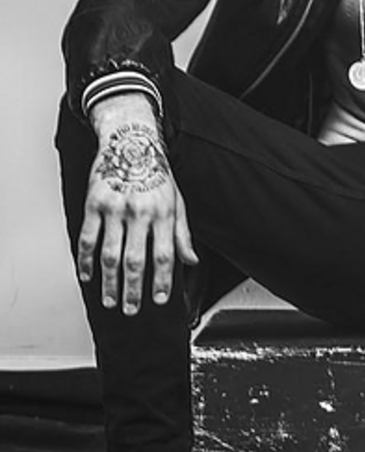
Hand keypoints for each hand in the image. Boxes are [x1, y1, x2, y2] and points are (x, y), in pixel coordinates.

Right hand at [78, 95, 198, 314]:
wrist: (131, 143)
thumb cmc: (157, 174)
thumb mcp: (177, 201)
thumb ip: (182, 233)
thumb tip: (191, 260)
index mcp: (163, 213)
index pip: (165, 255)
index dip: (163, 281)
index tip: (159, 300)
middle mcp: (140, 212)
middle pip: (135, 260)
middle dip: (133, 289)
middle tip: (130, 308)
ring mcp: (115, 208)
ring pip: (110, 254)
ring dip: (109, 282)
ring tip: (110, 300)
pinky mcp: (94, 203)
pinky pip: (88, 238)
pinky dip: (85, 260)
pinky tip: (87, 275)